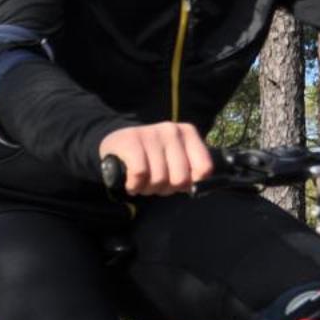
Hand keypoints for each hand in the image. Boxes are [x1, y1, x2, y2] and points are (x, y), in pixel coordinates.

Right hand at [97, 122, 214, 195]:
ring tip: (142, 182)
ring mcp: (151, 134)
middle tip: (155, 184)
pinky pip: (140, 174)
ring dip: (148, 189)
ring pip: (159, 179)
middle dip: (166, 189)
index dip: (190, 183)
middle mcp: (171, 130)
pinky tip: (131, 183)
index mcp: (187, 133)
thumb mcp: (174, 159)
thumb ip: (190, 171)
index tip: (178, 183)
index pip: (204, 168)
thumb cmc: (150, 158)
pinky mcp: (131, 141)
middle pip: (180, 179)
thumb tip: (195, 188)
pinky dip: (135, 185)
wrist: (115, 145)